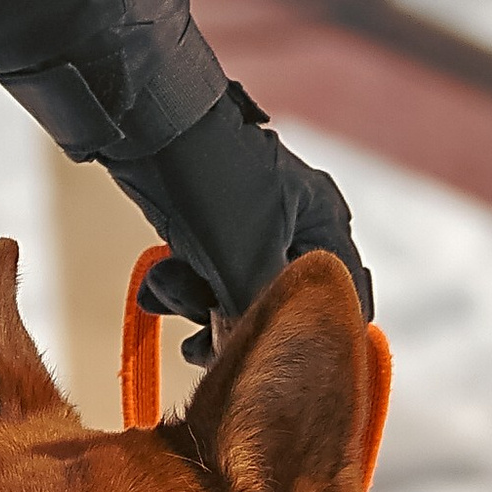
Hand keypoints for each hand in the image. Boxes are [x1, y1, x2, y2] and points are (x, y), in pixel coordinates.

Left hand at [126, 83, 372, 367]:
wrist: (146, 123)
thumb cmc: (209, 179)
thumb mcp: (244, 258)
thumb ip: (260, 316)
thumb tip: (254, 363)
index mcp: (325, 222)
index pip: (345, 302)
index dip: (314, 340)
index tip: (279, 368)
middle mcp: (296, 224)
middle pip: (283, 304)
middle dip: (238, 323)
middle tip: (203, 339)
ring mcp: (250, 226)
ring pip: (235, 295)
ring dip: (200, 306)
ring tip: (172, 289)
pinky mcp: (209, 228)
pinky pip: (204, 278)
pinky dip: (182, 286)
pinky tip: (159, 280)